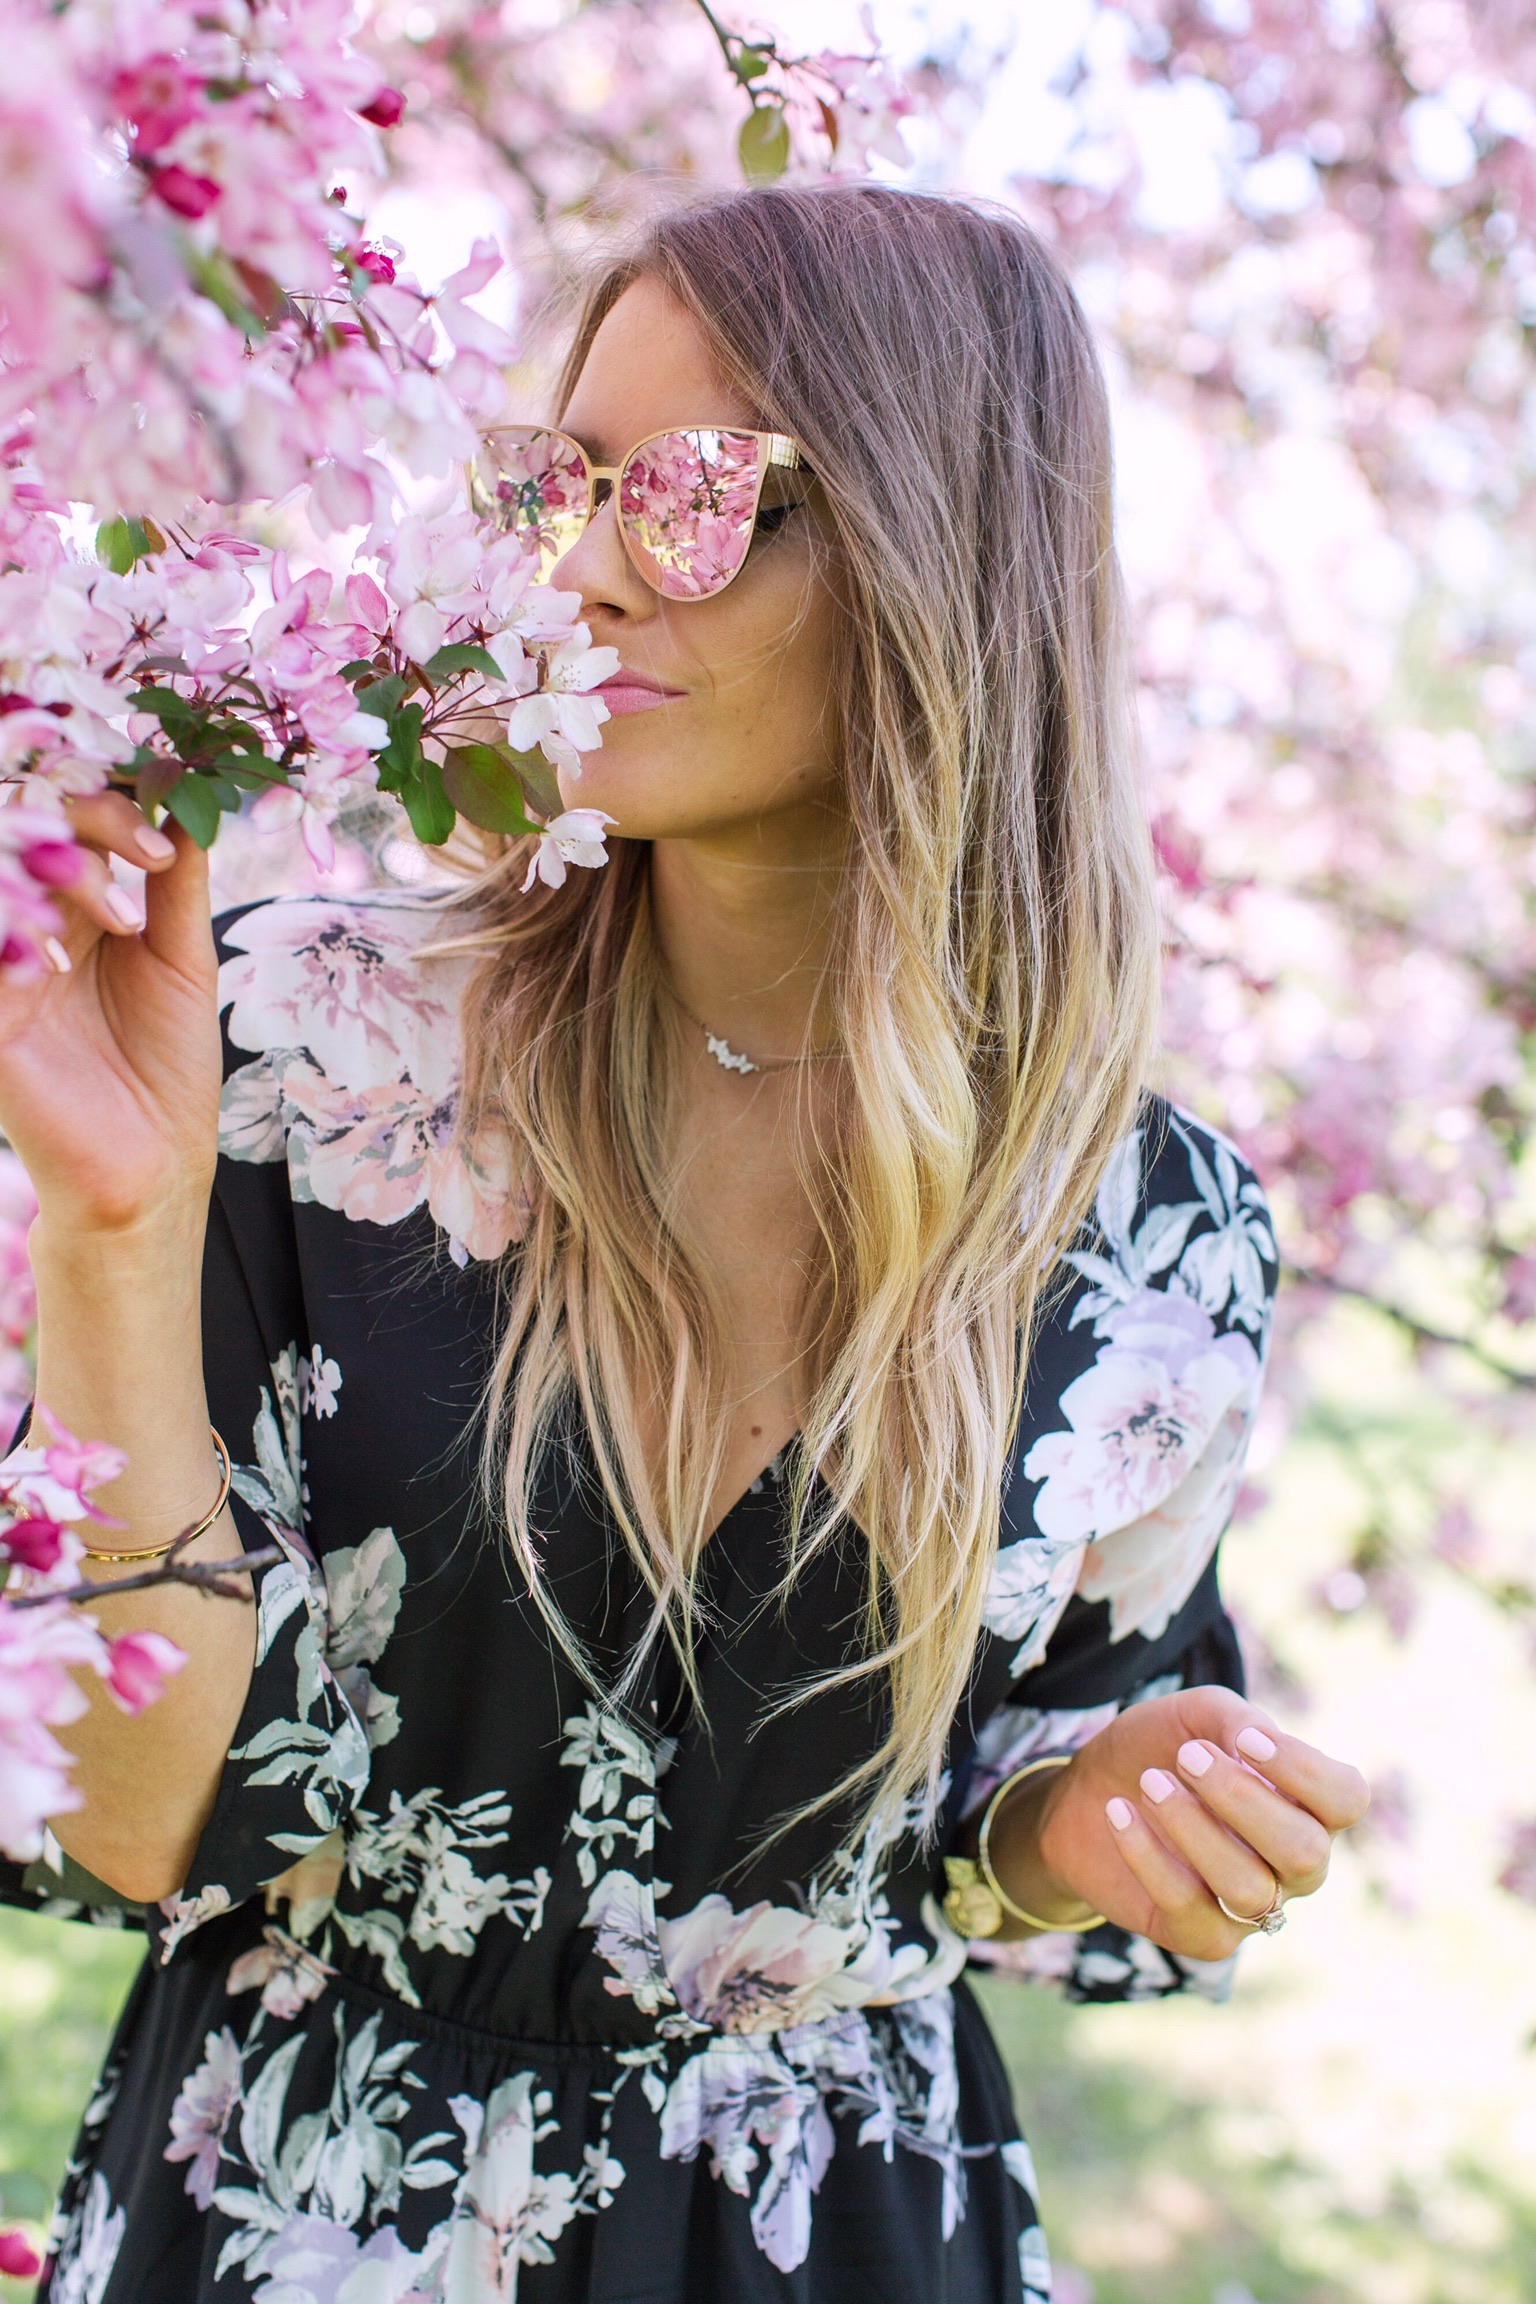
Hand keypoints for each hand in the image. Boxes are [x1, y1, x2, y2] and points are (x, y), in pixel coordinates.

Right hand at [0, 793, 219, 1237]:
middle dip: (86, 823)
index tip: (167, 838)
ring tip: (117, 913)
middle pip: (25, 831)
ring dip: (55, 873)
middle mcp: (28, 928)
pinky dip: (14, 938)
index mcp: (72, 909)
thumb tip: (188, 800)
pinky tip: (54, 953)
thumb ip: (176, 884)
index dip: (110, 807)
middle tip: (147, 855)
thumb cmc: (168, 1068)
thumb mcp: (183, 961)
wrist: (153, 1166)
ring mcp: (3, 970)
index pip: (68, 822)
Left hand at [1002, 1686, 1368, 1960]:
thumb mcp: (1192, 1715)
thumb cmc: (1158, 1749)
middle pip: (1305, 1852)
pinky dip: (1148, 1856)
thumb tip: (1258, 1740)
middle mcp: (1294, 1865)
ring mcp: (1253, 1908)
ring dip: (1192, 1827)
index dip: (1305, 1771)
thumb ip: (1232, 1718)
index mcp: (1307, 1806)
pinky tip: (1120, 1812)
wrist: (1087, 1794)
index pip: (1346, 1798)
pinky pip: (1190, 1910)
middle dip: (1242, 1799)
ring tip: (1149, 1782)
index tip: (1246, 1740)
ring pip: (1247, 1889)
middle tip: (1186, 1756)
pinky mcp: (1203, 1936)